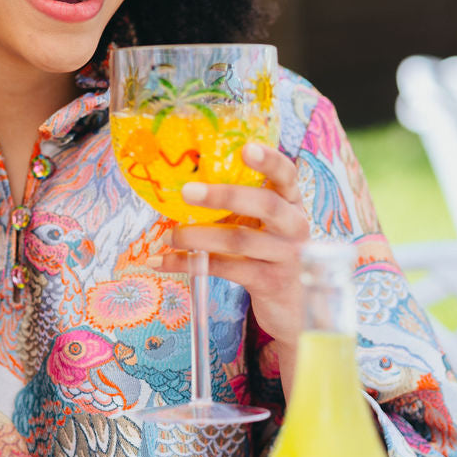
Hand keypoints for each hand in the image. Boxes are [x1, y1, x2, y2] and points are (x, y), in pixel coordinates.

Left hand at [151, 143, 309, 365]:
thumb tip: (182, 181)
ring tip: (169, 235)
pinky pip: (225, 269)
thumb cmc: (270, 253)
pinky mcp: (269, 282)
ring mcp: (285, 256)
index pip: (287, 174)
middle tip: (187, 191)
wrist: (294, 308)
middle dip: (225, 195)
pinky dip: (189, 264)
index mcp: (291, 202)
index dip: (269, 160)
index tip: (246, 148)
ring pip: (239, 240)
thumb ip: (239, 203)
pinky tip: (162, 262)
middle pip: (265, 204)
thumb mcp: (264, 224)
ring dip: (198, 236)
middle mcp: (294, 226)